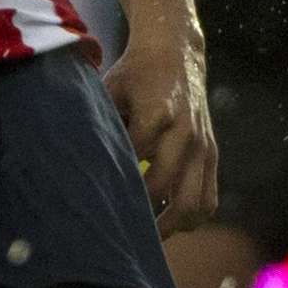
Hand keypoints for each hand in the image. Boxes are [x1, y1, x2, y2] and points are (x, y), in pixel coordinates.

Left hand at [106, 35, 218, 235]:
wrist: (175, 52)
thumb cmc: (134, 74)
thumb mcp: (109, 89)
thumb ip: (99, 123)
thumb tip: (75, 164)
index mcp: (155, 113)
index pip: (134, 160)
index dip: (116, 185)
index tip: (97, 205)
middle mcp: (184, 132)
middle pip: (164, 187)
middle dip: (141, 214)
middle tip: (119, 231)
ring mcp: (202, 145)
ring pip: (194, 202)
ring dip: (172, 225)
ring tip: (148, 235)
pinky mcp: (213, 153)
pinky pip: (209, 196)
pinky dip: (192, 216)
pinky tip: (170, 220)